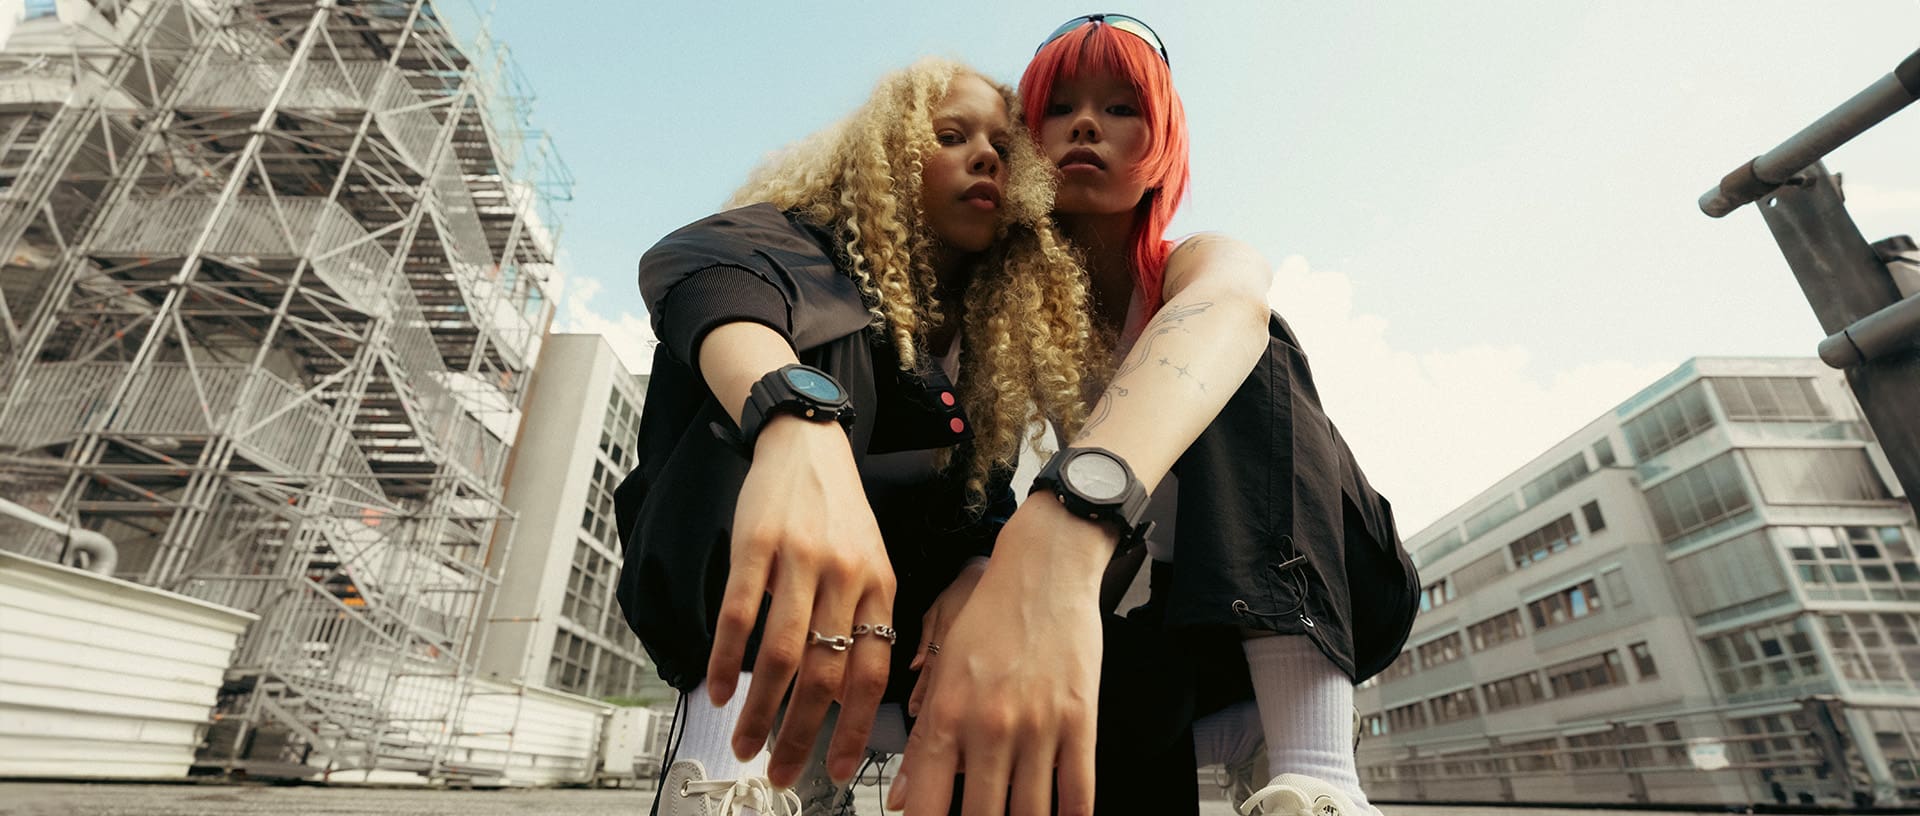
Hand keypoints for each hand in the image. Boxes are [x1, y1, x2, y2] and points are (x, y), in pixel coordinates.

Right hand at [709, 414, 895, 786]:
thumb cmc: (839, 513)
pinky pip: (740, 615)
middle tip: (781, 772)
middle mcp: (846, 577)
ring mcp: (800, 560)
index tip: (837, 770)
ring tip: (743, 744)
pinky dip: (727, 661)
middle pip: (826, 675)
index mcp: (880, 587)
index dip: (853, 729)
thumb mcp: (870, 563)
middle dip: (802, 735)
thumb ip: (865, 621)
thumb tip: (848, 694)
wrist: (808, 442)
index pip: (872, 673)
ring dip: (760, 710)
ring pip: (783, 654)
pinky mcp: (757, 544)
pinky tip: (718, 690)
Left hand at [888, 500, 1113, 814]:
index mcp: (948, 713)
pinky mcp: (1081, 721)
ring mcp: (1038, 726)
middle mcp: (990, 725)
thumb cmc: (991, 616)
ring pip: (1029, 814)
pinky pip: (1078, 792)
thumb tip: (903, 800)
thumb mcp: (943, 671)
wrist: (1044, 570)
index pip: (927, 801)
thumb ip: (923, 739)